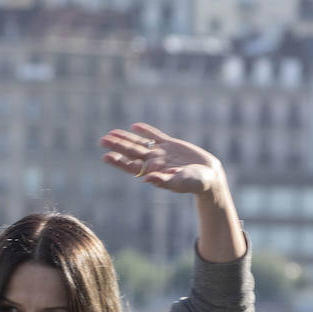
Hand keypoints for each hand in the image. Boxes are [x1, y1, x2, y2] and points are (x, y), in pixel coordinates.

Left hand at [100, 123, 226, 196]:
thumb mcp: (180, 182)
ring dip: (126, 138)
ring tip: (111, 133)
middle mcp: (155, 162)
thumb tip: (146, 179)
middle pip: (132, 152)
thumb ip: (163, 181)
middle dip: (117, 146)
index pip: (131, 166)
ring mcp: (162, 153)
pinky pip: (156, 136)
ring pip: (140, 143)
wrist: (210, 177)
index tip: (105, 156)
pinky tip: (135, 126)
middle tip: (102, 140)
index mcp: (153, 172)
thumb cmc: (195, 184)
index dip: (118, 161)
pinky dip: (146, 131)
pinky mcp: (172, 145)